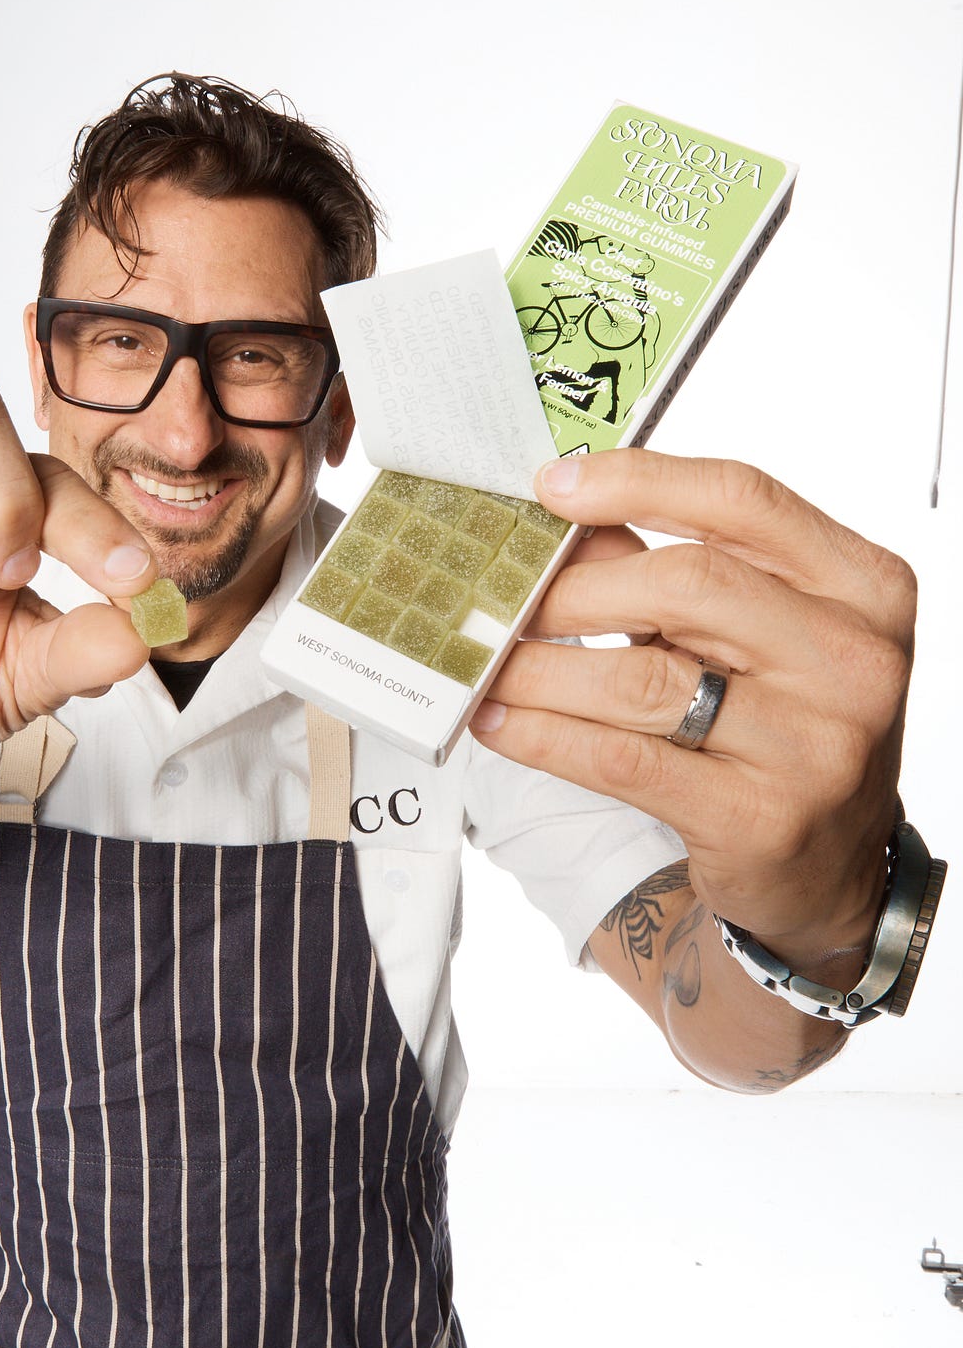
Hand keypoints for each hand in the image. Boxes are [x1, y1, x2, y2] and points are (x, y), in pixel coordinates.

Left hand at [472, 449, 915, 965]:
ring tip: (484, 663)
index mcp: (862, 587)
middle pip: (685, 583)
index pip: (741, 500)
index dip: (637, 481)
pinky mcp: (758, 818)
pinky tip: (498, 721)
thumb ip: (671, 573)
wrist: (828, 866)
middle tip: (505, 601)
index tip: (551, 486)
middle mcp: (852, 660)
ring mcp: (813, 745)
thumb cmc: (781, 727)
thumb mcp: (756, 636)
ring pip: (640, 678)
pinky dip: (543, 734)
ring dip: (538, 667)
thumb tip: (564, 523)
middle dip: (573, 590)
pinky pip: (620, 758)